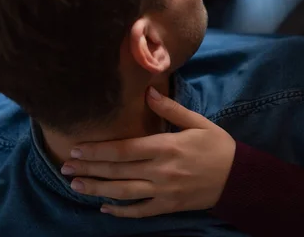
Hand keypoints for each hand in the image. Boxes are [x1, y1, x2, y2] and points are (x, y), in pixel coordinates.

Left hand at [62, 87, 236, 217]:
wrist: (238, 177)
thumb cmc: (217, 146)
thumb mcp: (198, 122)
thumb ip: (171, 109)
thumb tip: (148, 92)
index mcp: (166, 147)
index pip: (124, 149)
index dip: (98, 150)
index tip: (76, 149)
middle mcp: (161, 170)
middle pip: (118, 171)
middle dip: (89, 169)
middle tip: (65, 169)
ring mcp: (164, 191)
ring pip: (124, 192)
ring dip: (97, 189)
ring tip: (76, 186)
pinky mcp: (169, 205)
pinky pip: (141, 211)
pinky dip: (121, 211)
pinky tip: (104, 207)